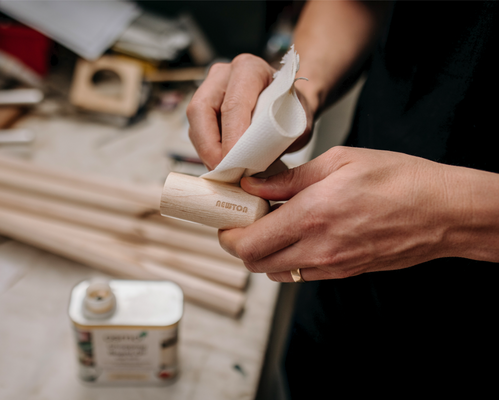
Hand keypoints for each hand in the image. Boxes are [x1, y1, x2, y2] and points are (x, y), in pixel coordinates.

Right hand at [187, 54, 314, 170]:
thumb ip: (275, 139)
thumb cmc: (292, 111)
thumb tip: (249, 162)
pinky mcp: (203, 107)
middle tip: (222, 170)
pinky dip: (206, 150)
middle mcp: (224, 74)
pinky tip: (220, 163)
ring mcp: (210, 89)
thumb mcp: (295, 124)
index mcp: (250, 70)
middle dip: (209, 145)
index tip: (234, 163)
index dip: (231, 136)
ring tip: (223, 171)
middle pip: (201, 109)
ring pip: (195, 121)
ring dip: (205, 150)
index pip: (234, 104)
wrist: (289, 105)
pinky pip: (196, 130)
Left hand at [219, 147, 475, 281]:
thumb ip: (290, 178)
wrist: (444, 212)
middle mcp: (318, 247)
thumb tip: (254, 184)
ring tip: (273, 224)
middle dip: (241, 243)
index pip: (248, 242)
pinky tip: (298, 233)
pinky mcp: (344, 272)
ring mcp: (332, 265)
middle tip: (245, 219)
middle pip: (255, 263)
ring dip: (264, 252)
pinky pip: (302, 273)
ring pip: (276, 272)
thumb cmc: (399, 180)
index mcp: (312, 215)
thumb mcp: (340, 161)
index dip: (228, 233)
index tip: (227, 216)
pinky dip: (288, 258)